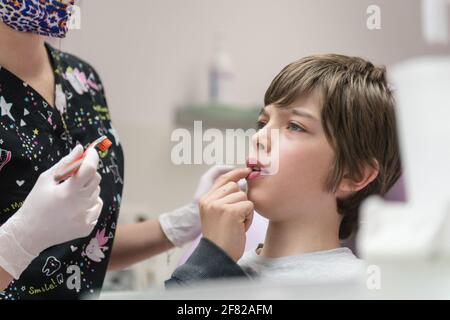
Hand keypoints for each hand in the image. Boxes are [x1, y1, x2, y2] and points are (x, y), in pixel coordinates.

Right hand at [0, 145, 102, 278]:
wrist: (30, 233)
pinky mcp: (88, 227)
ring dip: (87, 189)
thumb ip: (65, 163)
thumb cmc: (36, 203)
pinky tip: (75, 207)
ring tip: (70, 195)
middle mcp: (80, 205)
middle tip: (75, 176)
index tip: (90, 152)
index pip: (90, 169)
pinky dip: (90, 203)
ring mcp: (85, 217)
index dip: (92, 158)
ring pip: (97, 193)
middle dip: (88, 173)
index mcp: (69, 192)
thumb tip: (80, 148)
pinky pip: (97, 207)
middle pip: (96, 179)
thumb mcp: (45, 180)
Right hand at [199, 167, 252, 260]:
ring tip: (236, 224)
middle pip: (235, 186)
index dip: (236, 173)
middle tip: (235, 218)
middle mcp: (209, 200)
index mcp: (205, 200)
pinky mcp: (230, 211)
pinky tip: (240, 227)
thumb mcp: (216, 215)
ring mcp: (219, 205)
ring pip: (243, 196)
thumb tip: (242, 182)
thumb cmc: (221, 238)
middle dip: (241, 200)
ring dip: (245, 211)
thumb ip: (223, 199)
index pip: (222, 179)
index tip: (247, 170)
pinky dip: (249, 218)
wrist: (217, 256)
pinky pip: (249, 205)